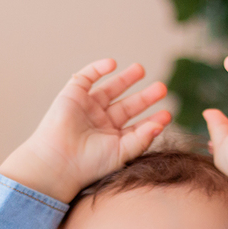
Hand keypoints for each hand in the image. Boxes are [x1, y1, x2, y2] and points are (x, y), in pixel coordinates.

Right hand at [0, 59, 171, 202]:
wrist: (60, 161)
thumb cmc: (90, 164)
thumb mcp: (122, 152)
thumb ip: (142, 138)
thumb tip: (161, 125)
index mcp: (112, 139)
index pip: (136, 125)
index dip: (152, 119)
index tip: (167, 114)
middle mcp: (100, 122)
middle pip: (127, 105)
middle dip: (144, 97)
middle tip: (161, 88)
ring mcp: (87, 108)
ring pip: (110, 88)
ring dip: (126, 78)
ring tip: (141, 70)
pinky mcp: (72, 95)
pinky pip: (86, 77)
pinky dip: (98, 68)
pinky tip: (112, 64)